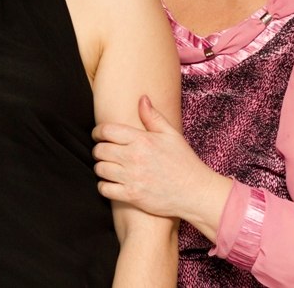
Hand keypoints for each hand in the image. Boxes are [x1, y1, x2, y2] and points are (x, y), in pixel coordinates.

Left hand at [93, 96, 229, 228]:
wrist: (196, 192)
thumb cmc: (184, 162)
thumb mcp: (171, 135)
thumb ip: (153, 117)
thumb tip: (142, 98)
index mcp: (142, 140)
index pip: (107, 130)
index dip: (97, 132)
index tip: (98, 135)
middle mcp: (134, 157)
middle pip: (100, 150)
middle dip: (98, 150)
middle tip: (102, 152)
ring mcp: (132, 177)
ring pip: (100, 169)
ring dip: (100, 168)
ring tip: (107, 167)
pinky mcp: (132, 195)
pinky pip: (105, 189)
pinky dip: (104, 186)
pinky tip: (110, 183)